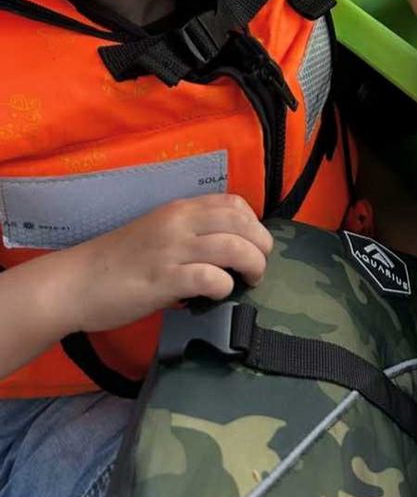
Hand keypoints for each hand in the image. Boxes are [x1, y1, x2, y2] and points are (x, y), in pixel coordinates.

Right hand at [55, 195, 272, 335]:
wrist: (75, 283)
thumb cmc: (116, 263)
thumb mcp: (158, 235)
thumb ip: (190, 237)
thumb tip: (225, 254)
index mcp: (179, 210)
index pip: (233, 203)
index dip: (253, 222)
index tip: (254, 242)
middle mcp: (179, 223)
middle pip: (241, 223)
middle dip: (261, 244)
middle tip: (260, 265)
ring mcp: (172, 250)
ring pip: (232, 247)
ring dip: (251, 265)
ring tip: (250, 280)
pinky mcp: (163, 279)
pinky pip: (209, 277)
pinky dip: (223, 286)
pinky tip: (218, 293)